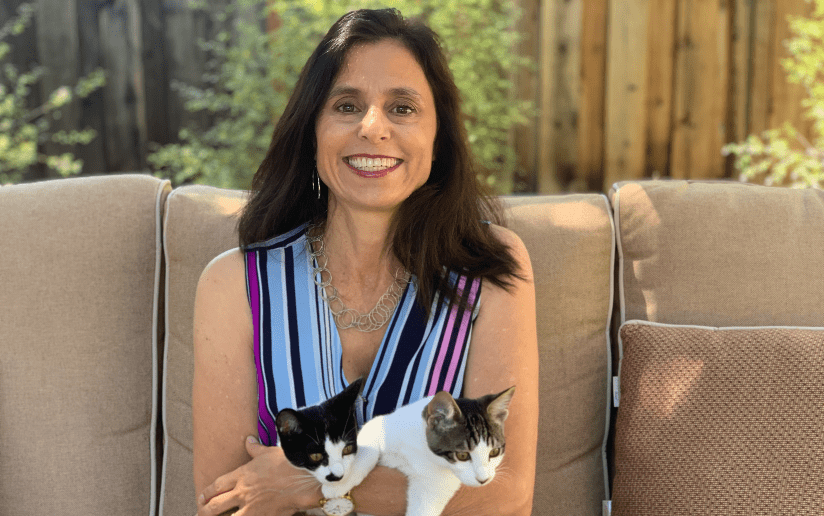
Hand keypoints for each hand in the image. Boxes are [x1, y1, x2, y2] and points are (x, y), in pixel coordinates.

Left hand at [197, 436, 322, 515]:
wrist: (304, 480)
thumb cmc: (287, 463)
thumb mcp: (268, 452)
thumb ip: (254, 448)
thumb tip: (248, 439)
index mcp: (241, 475)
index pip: (217, 485)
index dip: (207, 492)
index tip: (202, 496)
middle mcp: (242, 492)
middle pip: (215, 505)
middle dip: (204, 510)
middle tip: (200, 512)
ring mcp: (250, 508)